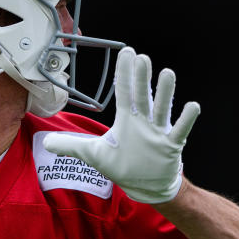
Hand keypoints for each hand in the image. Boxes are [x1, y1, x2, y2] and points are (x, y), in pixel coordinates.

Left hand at [42, 47, 198, 202]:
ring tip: (167, 72)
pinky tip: (192, 105)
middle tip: (141, 57)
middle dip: (141, 78)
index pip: (124, 92)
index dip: (124, 73)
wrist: (146, 186)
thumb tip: (45, 143)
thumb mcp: (94, 155)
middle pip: (142, 96)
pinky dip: (186, 119)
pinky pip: (180, 130)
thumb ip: (71, 146)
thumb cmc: (124, 165)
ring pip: (162, 108)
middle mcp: (144, 121)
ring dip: (165, 92)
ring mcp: (158, 132)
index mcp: (127, 119)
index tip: (127, 52)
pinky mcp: (170, 146)